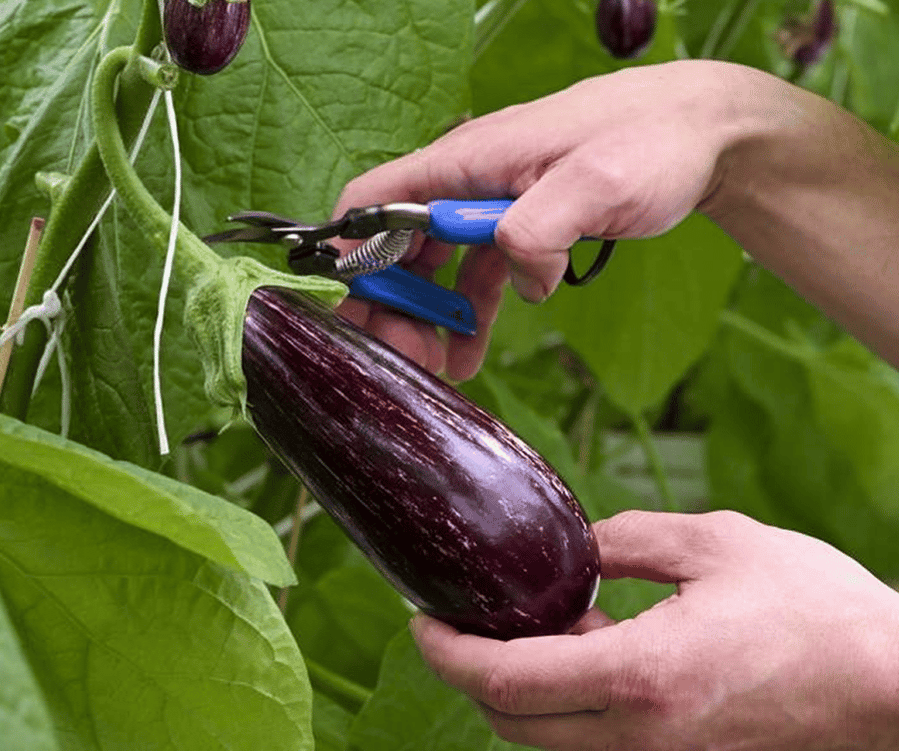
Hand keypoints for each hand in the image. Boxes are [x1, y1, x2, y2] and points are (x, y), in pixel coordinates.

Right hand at [333, 59, 764, 378]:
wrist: (705, 131)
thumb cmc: (651, 140)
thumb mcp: (594, 185)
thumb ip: (536, 232)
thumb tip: (517, 280)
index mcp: (466, 159)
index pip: (375, 200)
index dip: (347, 250)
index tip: (347, 308)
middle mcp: (467, 179)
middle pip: (396, 244)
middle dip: (388, 303)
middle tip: (399, 357)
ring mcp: (491, 203)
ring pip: (433, 267)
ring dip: (426, 317)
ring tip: (431, 368)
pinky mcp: (519, 224)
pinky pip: (477, 275)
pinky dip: (467, 314)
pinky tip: (468, 355)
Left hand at [410, 510, 898, 749]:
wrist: (896, 688)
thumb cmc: (818, 612)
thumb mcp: (715, 544)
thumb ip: (625, 541)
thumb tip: (572, 547)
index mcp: (638, 678)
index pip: (502, 681)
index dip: (446, 653)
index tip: (421, 620)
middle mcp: (639, 738)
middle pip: (510, 723)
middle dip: (470, 673)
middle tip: (460, 620)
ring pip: (549, 741)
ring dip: (521, 689)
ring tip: (542, 620)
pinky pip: (595, 744)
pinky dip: (569, 703)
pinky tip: (593, 645)